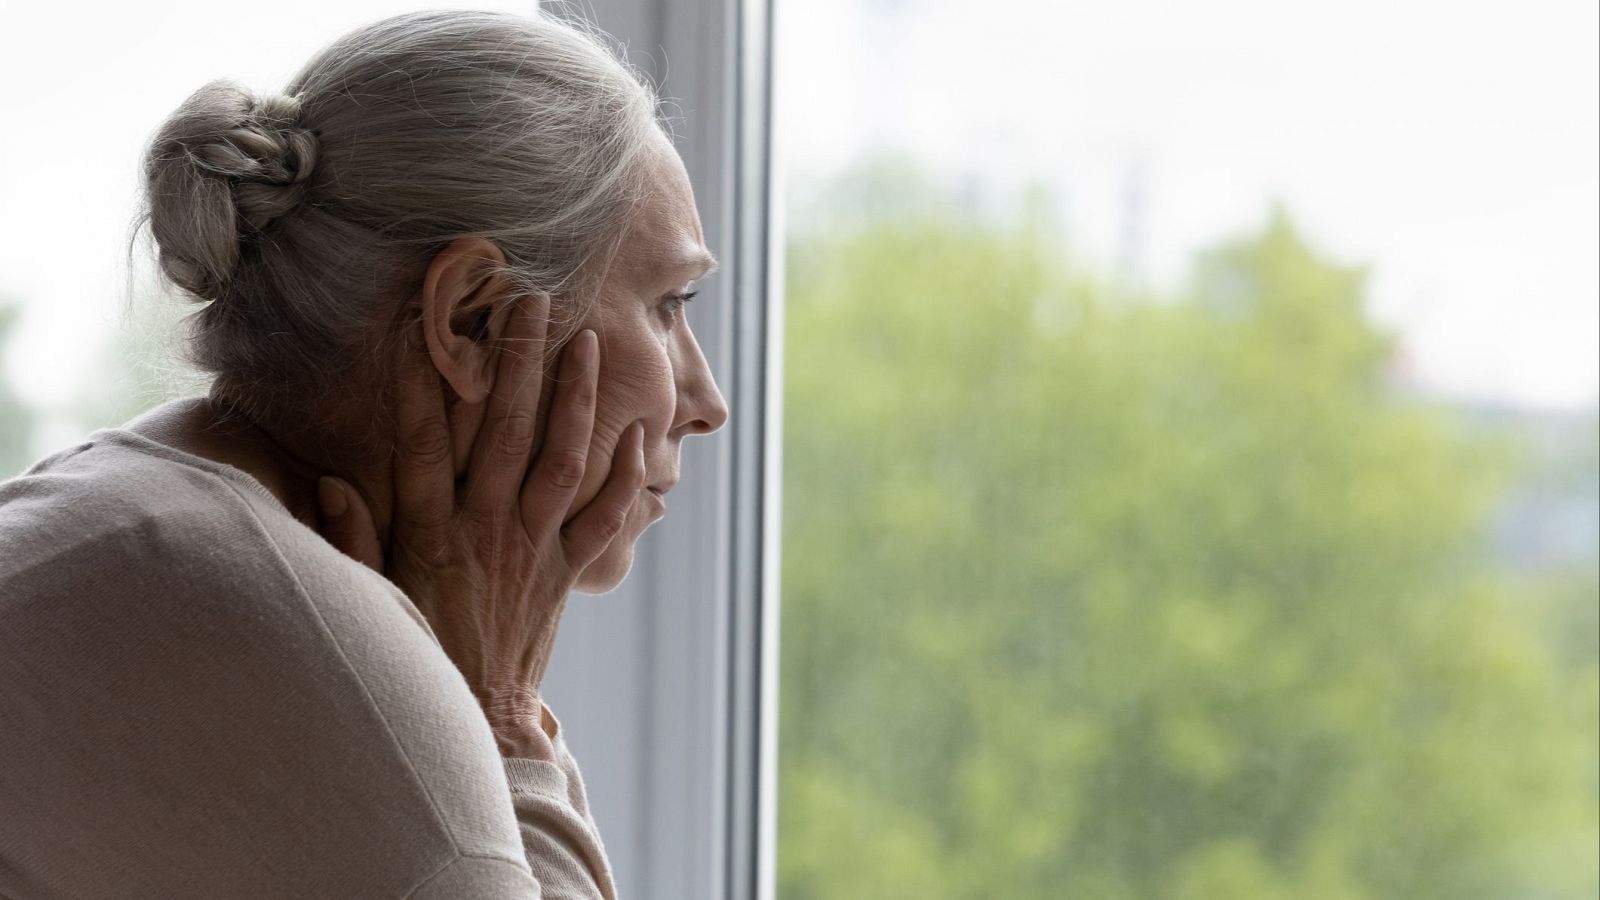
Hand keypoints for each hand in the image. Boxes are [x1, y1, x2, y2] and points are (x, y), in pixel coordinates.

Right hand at [314, 294, 646, 756]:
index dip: (423, 384)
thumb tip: (334, 481)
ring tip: (585, 343)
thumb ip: (350, 540)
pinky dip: (625, 480)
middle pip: (504, 433)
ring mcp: (532, 548)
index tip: (423, 325)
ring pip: (560, 461)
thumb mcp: (371, 598)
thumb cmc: (417, 652)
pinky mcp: (566, 570)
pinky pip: (603, 520)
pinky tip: (637, 436)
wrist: (476, 717)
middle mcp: (485, 531)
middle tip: (529, 301)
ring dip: (574, 401)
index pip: (424, 444)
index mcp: (429, 534)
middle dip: (516, 364)